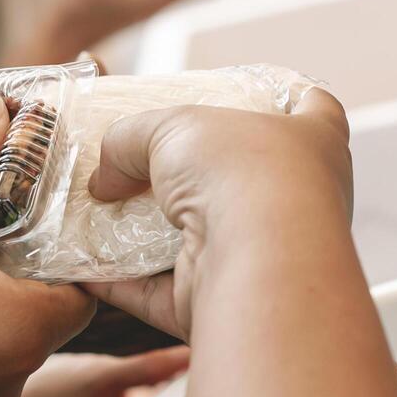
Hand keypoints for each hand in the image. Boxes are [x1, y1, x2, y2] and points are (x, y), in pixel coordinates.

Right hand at [81, 86, 351, 338]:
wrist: (259, 258)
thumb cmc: (241, 170)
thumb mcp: (173, 127)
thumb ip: (130, 141)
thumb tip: (103, 179)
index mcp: (311, 141)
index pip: (312, 107)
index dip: (285, 95)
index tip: (253, 92)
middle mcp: (297, 202)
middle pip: (247, 183)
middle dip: (200, 178)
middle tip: (148, 166)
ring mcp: (264, 259)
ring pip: (201, 245)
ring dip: (149, 239)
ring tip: (101, 216)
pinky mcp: (225, 304)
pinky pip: (164, 294)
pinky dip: (125, 287)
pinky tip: (84, 273)